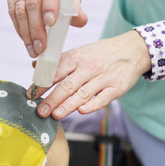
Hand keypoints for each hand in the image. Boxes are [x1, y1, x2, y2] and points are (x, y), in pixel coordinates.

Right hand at [7, 0, 87, 57]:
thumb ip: (77, 8)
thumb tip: (80, 20)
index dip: (50, 4)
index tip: (51, 24)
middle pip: (32, 0)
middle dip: (36, 27)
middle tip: (41, 47)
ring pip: (20, 8)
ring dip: (26, 33)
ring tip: (34, 49)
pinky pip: (12, 11)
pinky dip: (20, 28)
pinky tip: (27, 41)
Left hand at [28, 30, 151, 118]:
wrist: (133, 50)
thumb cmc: (102, 53)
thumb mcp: (80, 51)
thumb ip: (59, 61)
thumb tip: (35, 65)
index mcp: (77, 57)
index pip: (56, 71)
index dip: (42, 83)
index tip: (31, 95)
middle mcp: (89, 67)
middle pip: (67, 85)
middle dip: (52, 99)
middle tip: (40, 111)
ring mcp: (104, 78)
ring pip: (83, 94)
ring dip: (68, 106)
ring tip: (55, 115)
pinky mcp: (117, 88)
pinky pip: (103, 98)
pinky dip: (92, 105)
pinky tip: (81, 111)